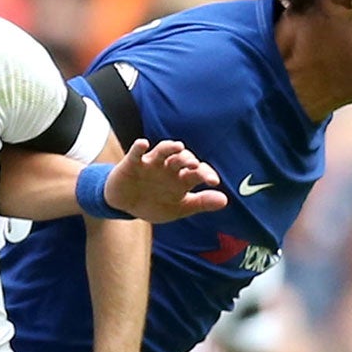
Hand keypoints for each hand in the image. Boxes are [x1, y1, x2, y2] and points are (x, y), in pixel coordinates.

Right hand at [103, 139, 225, 223]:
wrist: (127, 206)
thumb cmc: (155, 203)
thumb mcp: (180, 207)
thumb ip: (201, 203)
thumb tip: (225, 200)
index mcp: (181, 179)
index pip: (197, 172)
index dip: (206, 174)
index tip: (213, 182)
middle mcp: (169, 168)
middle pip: (181, 159)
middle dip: (188, 160)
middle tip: (194, 165)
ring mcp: (151, 164)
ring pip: (162, 151)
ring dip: (169, 149)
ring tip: (177, 147)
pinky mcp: (132, 164)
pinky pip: (136, 153)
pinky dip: (139, 148)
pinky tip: (143, 144)